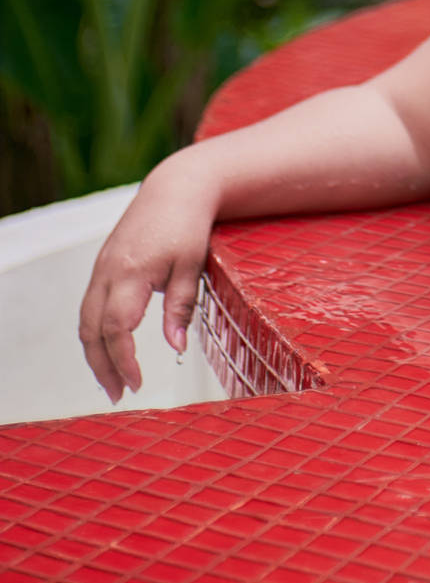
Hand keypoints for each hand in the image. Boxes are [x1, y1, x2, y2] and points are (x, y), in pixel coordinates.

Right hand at [78, 156, 217, 401]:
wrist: (176, 187)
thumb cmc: (188, 224)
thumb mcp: (192, 265)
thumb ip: (181, 307)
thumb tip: (176, 348)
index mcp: (130, 272)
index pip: (116, 329)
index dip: (123, 360)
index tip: (138, 383)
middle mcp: (108, 271)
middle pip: (92, 330)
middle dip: (102, 366)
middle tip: (119, 394)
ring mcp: (101, 267)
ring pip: (86, 320)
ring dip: (95, 353)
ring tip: (112, 381)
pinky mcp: (103, 265)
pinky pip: (90, 306)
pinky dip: (95, 332)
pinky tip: (109, 348)